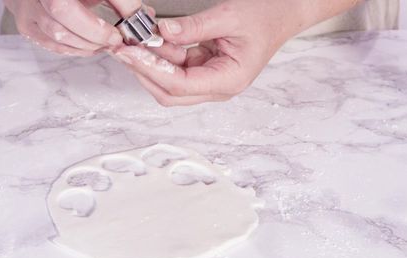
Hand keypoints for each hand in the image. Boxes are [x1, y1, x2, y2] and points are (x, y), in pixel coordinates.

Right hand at [4, 0, 139, 55]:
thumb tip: (145, 17)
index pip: (71, 2)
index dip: (98, 23)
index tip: (120, 31)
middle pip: (62, 13)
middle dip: (94, 33)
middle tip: (114, 40)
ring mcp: (27, 9)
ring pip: (57, 34)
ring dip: (86, 44)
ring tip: (104, 43)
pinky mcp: (26, 26)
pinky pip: (51, 44)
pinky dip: (74, 49)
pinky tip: (89, 46)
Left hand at [113, 0, 357, 105]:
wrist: (283, 15)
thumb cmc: (265, 17)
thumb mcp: (228, 16)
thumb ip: (194, 27)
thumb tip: (162, 32)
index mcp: (229, 80)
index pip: (180, 85)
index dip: (151, 70)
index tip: (130, 53)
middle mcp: (218, 87)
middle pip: (170, 93)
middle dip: (145, 72)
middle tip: (123, 49)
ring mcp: (210, 81)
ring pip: (170, 83)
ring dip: (151, 64)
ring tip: (134, 40)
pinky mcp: (204, 71)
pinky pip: (176, 69)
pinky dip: (161, 56)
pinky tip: (150, 39)